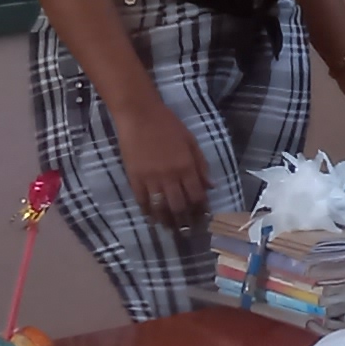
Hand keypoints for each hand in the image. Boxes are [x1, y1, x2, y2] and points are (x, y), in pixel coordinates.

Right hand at [114, 93, 211, 228]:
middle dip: (185, 221)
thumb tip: (210, 186)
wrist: (139, 115)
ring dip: (168, 221)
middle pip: (179, 206)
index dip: (201, 210)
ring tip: (172, 229)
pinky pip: (142, 201)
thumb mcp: (191, 141)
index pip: (197, 195)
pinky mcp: (134, 178)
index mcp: (186, 166)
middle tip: (189, 230)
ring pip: (161, 207)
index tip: (203, 218)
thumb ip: (201, 165)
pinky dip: (148, 212)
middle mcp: (170, 176)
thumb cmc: (168, 125)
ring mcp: (150, 178)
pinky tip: (153, 218)